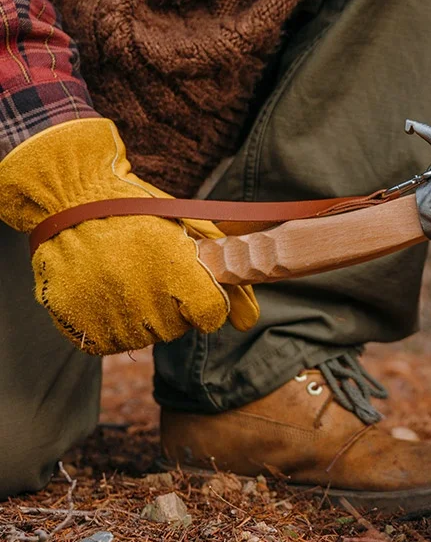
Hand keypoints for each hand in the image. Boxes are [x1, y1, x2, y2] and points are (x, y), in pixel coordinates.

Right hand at [0, 119, 258, 354]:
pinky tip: (104, 291)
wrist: (70, 198)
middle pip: (178, 328)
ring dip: (141, 316)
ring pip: (144, 338)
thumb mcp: (193, 233)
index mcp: (178, 273)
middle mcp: (144, 300)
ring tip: (124, 277)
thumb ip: (229, 277)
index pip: (211, 316)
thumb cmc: (141, 212)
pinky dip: (110, 324)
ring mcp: (109, 314)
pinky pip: (109, 343)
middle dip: (172, 305)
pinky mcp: (78, 324)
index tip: (192, 285)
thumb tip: (250, 323)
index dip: (206, 302)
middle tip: (149, 271)